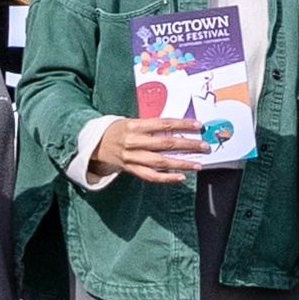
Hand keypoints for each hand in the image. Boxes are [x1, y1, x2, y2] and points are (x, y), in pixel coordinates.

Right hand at [95, 115, 210, 184]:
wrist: (94, 144)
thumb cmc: (118, 129)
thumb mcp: (132, 121)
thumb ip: (152, 125)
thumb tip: (178, 127)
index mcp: (134, 125)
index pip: (163, 124)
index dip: (182, 125)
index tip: (198, 126)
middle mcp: (133, 142)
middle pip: (165, 144)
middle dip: (187, 145)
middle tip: (204, 146)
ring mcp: (131, 157)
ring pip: (160, 162)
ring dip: (181, 164)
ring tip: (198, 165)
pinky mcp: (130, 169)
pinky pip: (150, 176)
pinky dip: (166, 178)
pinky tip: (180, 178)